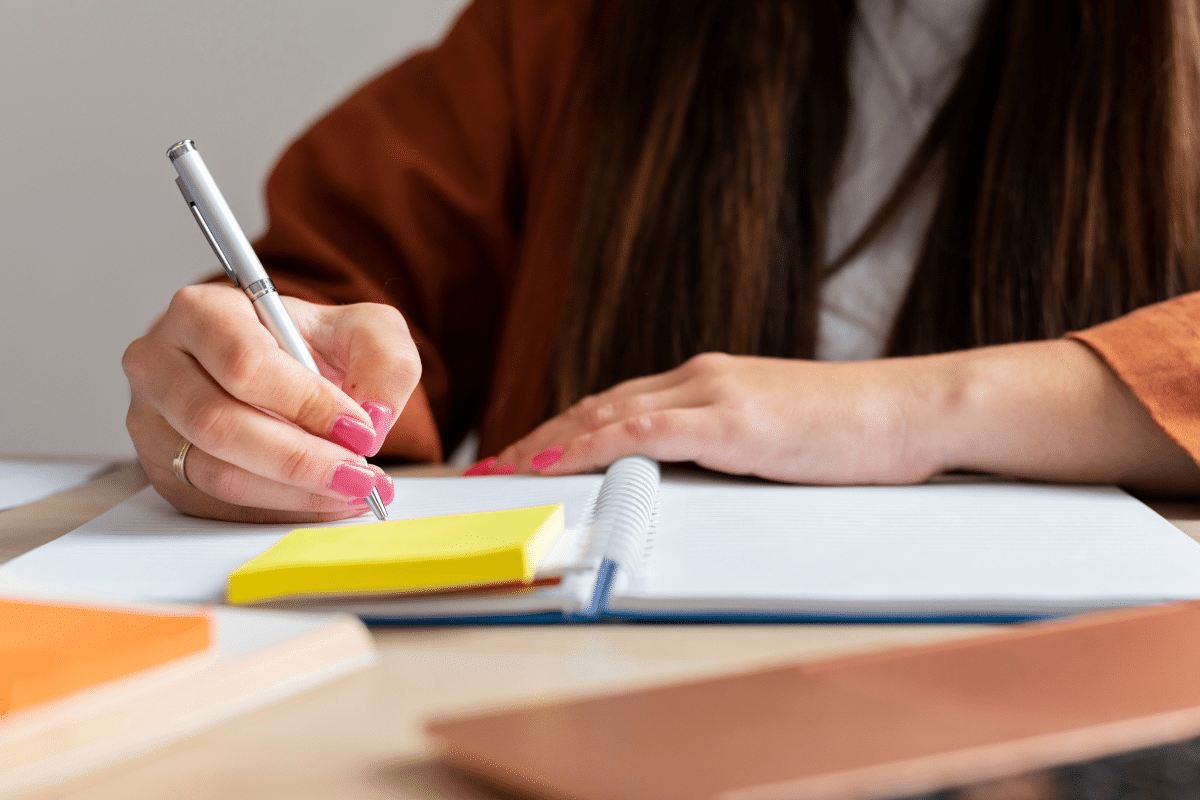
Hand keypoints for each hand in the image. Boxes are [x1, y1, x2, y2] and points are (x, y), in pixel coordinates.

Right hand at [123, 283, 420, 521]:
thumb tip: (375, 418)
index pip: (245, 364)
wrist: (282, 369)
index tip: (360, 429)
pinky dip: (279, 510)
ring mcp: (152, 422)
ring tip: (352, 491)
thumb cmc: (311, 344)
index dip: (306, 403)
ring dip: (294, 492)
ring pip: (216, 473)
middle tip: (359, 475)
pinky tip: (324, 502)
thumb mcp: (362, 330)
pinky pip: (217, 505)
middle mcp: (161, 364)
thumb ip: (384, 360)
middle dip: (301, 459)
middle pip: (220, 424)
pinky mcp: (163, 469)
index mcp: (203, 313)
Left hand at [487, 352, 943, 483]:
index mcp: (707, 382)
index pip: (616, 404)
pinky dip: (593, 445)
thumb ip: (723, 446)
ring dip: (548, 443)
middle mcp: (699, 378)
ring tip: (503, 470)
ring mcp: (713, 394)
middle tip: (491, 468)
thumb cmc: (852, 429)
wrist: (912, 408)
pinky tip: (558, 461)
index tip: (523, 455)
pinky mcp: (731, 420)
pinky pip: (644, 431)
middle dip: (539, 438)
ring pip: (607, 414)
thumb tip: (681, 476)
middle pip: (597, 406)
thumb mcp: (772, 436)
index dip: (563, 429)